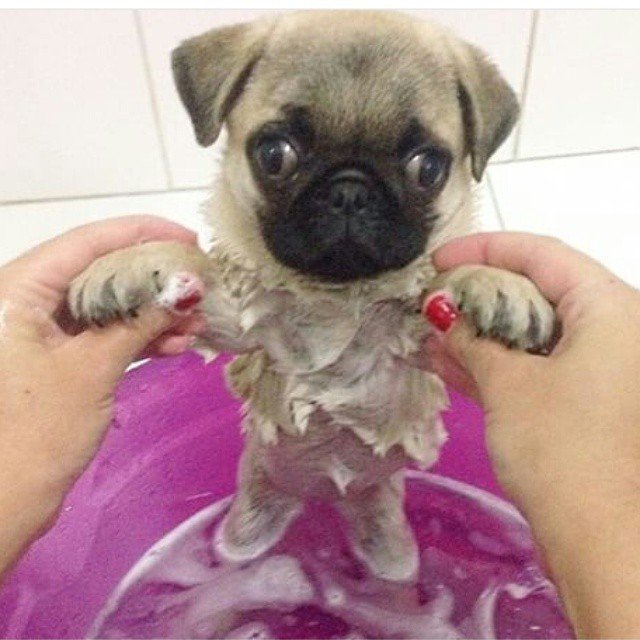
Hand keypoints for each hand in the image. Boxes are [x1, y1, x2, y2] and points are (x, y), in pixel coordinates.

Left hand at [0, 216, 203, 577]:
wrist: (5, 500)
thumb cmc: (36, 431)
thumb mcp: (95, 367)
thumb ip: (141, 320)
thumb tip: (190, 286)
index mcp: (17, 290)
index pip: (85, 243)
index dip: (141, 234)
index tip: (187, 239)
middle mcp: (26, 301)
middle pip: (100, 272)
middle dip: (153, 281)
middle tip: (199, 285)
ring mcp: (43, 331)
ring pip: (106, 305)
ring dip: (152, 314)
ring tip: (196, 325)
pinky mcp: (58, 356)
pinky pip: (103, 333)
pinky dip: (138, 337)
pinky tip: (175, 346)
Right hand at [426, 232, 639, 636]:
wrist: (602, 540)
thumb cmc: (560, 448)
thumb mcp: (508, 383)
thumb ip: (472, 339)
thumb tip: (440, 312)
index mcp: (611, 308)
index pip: (542, 254)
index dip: (484, 249)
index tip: (437, 261)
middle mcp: (615, 330)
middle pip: (538, 291)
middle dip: (479, 295)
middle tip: (432, 299)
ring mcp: (601, 368)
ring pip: (533, 332)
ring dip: (482, 333)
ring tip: (431, 333)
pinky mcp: (585, 400)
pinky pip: (537, 365)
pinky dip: (497, 363)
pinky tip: (450, 363)